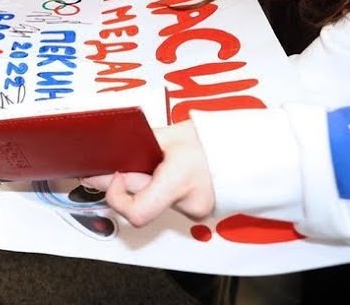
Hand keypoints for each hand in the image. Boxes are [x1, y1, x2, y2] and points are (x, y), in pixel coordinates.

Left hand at [80, 121, 215, 225]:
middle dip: (124, 187)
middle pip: (139, 204)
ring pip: (154, 204)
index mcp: (179, 180)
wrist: (239, 150)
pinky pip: (167, 204)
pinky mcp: (196, 214)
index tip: (113, 177)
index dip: (116, 196)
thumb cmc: (209, 141)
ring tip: (153, 168)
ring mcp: (194, 212)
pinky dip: (161, 192)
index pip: (136, 211)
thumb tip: (109, 151)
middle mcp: (187, 203)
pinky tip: (167, 176)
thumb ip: (138, 145)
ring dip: (146, 189)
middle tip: (114, 170)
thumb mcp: (168, 135)